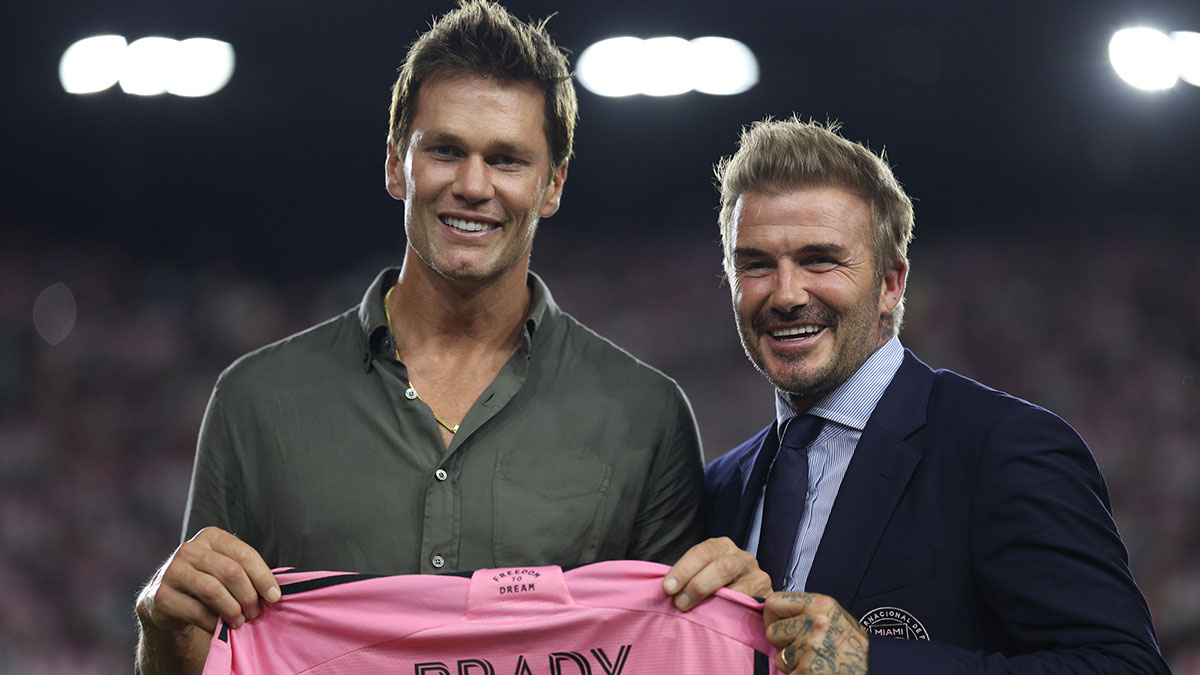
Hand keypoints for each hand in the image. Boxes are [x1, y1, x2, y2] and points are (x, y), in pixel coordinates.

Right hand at [136, 526, 280, 635]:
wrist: (166, 602)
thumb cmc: (207, 583)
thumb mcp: (224, 570)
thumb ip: (246, 573)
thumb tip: (274, 593)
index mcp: (211, 537)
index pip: (244, 554)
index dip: (263, 577)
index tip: (275, 597)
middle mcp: (189, 549)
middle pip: (230, 572)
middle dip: (248, 595)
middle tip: (255, 613)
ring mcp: (172, 571)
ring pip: (213, 590)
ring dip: (232, 609)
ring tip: (240, 621)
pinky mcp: (161, 596)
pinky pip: (195, 611)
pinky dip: (213, 622)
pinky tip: (220, 627)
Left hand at [662, 537, 772, 610]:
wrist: (749, 594)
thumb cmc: (716, 584)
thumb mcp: (702, 573)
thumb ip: (688, 577)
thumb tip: (666, 590)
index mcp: (721, 546)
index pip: (702, 552)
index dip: (683, 569)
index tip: (667, 587)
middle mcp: (742, 557)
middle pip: (721, 566)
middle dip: (697, 585)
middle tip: (680, 602)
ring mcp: (757, 575)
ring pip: (736, 585)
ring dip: (714, 600)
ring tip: (697, 612)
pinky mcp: (767, 594)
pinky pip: (749, 603)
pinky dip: (733, 611)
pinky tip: (720, 617)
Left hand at [764, 592, 868, 672]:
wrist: (875, 667)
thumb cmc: (853, 645)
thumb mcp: (832, 615)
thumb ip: (805, 611)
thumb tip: (772, 613)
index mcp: (820, 604)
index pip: (774, 602)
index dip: (772, 616)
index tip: (778, 624)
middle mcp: (815, 623)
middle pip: (772, 632)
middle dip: (782, 643)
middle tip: (802, 648)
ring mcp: (811, 648)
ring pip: (780, 657)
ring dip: (792, 663)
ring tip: (814, 660)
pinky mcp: (808, 671)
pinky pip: (789, 674)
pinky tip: (816, 671)